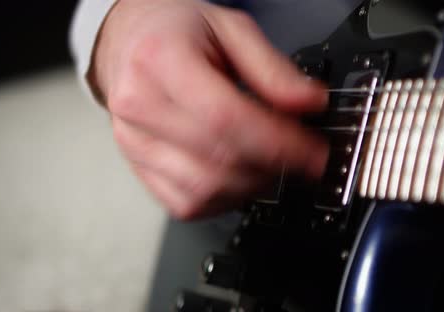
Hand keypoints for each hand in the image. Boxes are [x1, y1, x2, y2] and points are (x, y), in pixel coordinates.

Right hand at [92, 0, 328, 219]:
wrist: (129, 42)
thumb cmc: (175, 31)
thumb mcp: (230, 28)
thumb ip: (273, 68)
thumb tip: (310, 103)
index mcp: (160, 60)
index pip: (224, 118)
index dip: (278, 143)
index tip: (315, 153)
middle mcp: (140, 105)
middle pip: (217, 159)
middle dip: (274, 166)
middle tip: (303, 157)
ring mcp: (135, 142)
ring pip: (203, 190)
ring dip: (251, 185)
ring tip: (272, 164)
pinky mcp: (139, 168)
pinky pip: (185, 204)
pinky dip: (223, 200)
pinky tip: (240, 177)